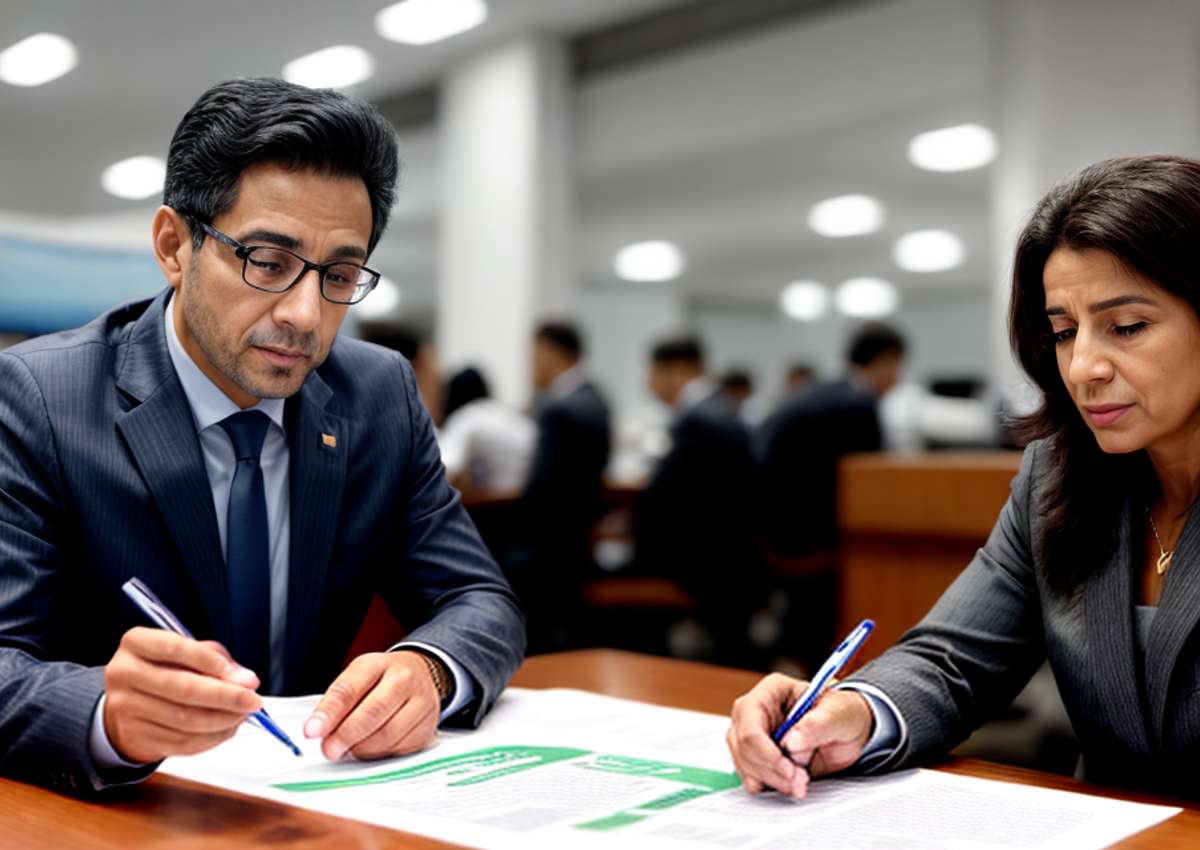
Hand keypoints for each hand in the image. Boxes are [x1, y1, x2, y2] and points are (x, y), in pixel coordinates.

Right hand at [103, 627, 262, 763]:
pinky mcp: (135, 737)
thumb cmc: (163, 671)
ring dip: (223, 720)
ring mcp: (124, 708)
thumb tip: (245, 680)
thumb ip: (215, 659)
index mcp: (136, 643)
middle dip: (227, 696)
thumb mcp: (185, 653)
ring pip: (185, 720)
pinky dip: (211, 738)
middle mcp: (124, 674)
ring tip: (242, 715)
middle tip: (253, 700)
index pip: (176, 649)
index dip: (212, 662)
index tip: (242, 676)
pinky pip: (181, 742)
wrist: (126, 707)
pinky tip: (226, 729)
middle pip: (183, 689)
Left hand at [303, 651, 439, 760]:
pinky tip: (371, 748)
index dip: (329, 712)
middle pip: (374, 711)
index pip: (350, 688)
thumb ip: (337, 702)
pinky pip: (400, 749)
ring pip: (388, 735)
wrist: (421, 676)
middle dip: (346, 735)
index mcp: (379, 664)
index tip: (312, 731)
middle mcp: (405, 680)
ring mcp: (422, 704)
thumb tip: (318, 731)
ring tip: (349, 748)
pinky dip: (380, 755)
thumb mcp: (358, 677)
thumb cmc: (382, 680)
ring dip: (362, 748)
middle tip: (329, 749)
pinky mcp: (428, 728)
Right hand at [726, 673, 872, 797]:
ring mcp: (754, 735)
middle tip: (800, 781)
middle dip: (770, 769)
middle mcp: (755, 712)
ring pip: (744, 763)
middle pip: (743, 745)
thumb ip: (817, 724)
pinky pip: (751, 776)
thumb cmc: (843, 713)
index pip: (750, 720)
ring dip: (772, 780)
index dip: (765, 750)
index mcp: (771, 691)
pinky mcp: (758, 757)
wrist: (850, 733)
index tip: (790, 770)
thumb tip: (791, 741)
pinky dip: (770, 786)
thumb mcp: (839, 713)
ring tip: (801, 783)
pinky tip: (791, 785)